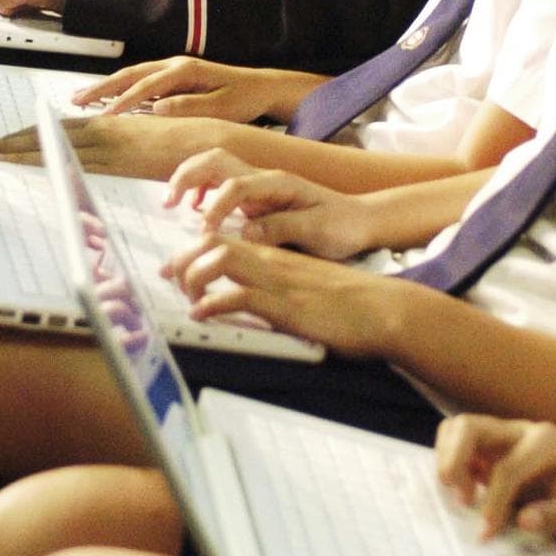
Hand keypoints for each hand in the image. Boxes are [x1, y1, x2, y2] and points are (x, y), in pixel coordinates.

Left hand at [0, 115, 233, 180]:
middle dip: (11, 143)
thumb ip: (120, 152)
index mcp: (108, 125)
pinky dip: (51, 162)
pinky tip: (30, 166)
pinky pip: (77, 162)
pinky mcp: (120, 161)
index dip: (26, 135)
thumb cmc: (182, 146)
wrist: (212, 141)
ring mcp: (110, 146)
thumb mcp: (144, 145)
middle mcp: (103, 131)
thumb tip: (95, 164)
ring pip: (56, 146)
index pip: (56, 130)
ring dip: (21, 152)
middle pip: (47, 136)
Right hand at [72, 56, 319, 120]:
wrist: (262, 87)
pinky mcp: (173, 79)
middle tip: (75, 101)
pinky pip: (141, 83)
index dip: (125, 100)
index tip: (106, 115)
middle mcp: (175, 65)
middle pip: (131, 74)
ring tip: (81, 100)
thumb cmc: (244, 98)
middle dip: (102, 88)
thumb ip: (189, 106)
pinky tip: (107, 101)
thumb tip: (158, 109)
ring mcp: (173, 70)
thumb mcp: (221, 106)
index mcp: (186, 70)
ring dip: (107, 87)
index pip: (148, 85)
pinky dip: (121, 90)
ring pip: (132, 76)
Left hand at [159, 236, 415, 357]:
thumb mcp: (307, 286)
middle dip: (182, 259)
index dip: (192, 251)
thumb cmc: (351, 304)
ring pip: (219, 259)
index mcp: (277, 255)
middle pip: (213, 241)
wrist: (386, 311)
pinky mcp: (286, 305)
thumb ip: (280, 286)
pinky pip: (238, 296)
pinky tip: (202, 316)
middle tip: (170, 282)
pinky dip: (213, 304)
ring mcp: (278, 280)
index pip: (224, 238)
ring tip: (188, 300)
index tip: (174, 270)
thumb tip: (252, 301)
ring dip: (193, 278)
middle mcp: (273, 260)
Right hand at [167, 150, 373, 259]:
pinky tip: (196, 210)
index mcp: (278, 183)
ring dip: (189, 179)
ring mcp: (259, 184)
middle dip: (187, 176)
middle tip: (167, 203)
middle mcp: (264, 178)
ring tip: (171, 204)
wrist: (361, 221)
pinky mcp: (257, 196)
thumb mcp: (317, 231)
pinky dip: (202, 191)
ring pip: (215, 166)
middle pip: (216, 159)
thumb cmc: (342, 227)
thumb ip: (281, 228)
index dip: (215, 207)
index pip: (235, 185)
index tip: (206, 232)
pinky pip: (221, 183)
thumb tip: (245, 232)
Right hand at [435, 415, 555, 539]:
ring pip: (458, 428)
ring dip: (448, 458)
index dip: (494, 502)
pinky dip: (450, 460)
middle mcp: (520, 430)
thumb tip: (522, 520)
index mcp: (545, 441)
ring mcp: (505, 435)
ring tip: (459, 493)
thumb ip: (555, 515)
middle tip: (460, 498)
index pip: (506, 468)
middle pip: (469, 427)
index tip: (486, 532)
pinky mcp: (494, 446)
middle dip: (454, 461)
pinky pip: (459, 441)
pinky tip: (463, 488)